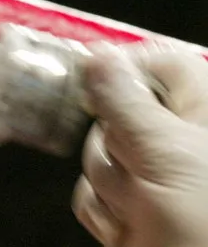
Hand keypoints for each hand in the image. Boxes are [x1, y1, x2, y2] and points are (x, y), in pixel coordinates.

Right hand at [73, 47, 207, 246]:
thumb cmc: (207, 225)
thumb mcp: (167, 154)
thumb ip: (124, 102)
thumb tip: (98, 58)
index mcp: (205, 112)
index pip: (157, 62)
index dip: (121, 70)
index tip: (90, 83)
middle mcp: (181, 140)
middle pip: (114, 112)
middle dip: (115, 146)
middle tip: (141, 169)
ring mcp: (155, 177)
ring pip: (98, 156)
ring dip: (113, 187)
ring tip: (148, 210)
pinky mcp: (131, 208)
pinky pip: (91, 193)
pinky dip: (106, 212)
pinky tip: (135, 227)